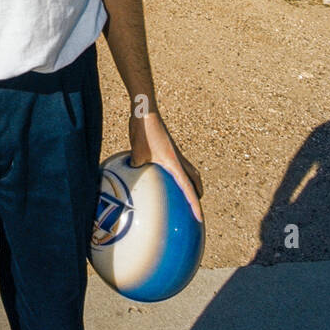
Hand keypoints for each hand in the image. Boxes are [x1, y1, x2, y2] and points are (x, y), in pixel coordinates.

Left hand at [128, 109, 202, 223]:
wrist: (146, 111)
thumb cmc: (143, 131)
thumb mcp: (137, 153)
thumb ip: (137, 168)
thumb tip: (129, 184)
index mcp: (174, 163)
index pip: (189, 188)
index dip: (195, 204)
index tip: (199, 218)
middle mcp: (178, 158)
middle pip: (195, 178)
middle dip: (197, 193)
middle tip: (196, 206)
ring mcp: (174, 152)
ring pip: (188, 170)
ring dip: (190, 182)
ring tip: (184, 193)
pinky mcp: (167, 147)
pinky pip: (176, 164)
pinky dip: (175, 173)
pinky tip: (161, 176)